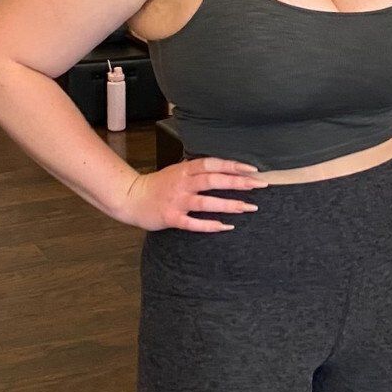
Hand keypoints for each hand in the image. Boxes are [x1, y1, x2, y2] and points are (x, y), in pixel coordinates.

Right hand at [122, 157, 267, 232]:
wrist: (132, 199)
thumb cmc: (159, 185)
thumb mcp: (177, 171)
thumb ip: (197, 169)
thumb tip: (224, 167)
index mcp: (184, 170)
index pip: (212, 164)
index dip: (233, 165)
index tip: (252, 169)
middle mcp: (182, 184)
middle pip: (213, 181)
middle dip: (238, 182)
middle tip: (259, 185)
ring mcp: (177, 201)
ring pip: (206, 202)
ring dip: (229, 204)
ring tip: (248, 207)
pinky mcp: (172, 218)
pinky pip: (193, 223)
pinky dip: (210, 225)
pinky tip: (226, 226)